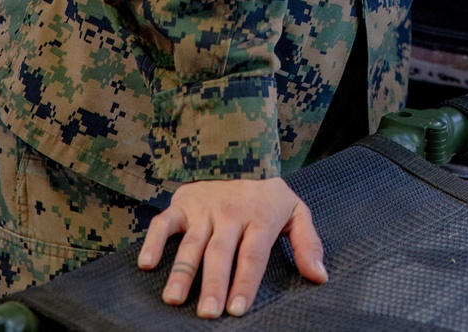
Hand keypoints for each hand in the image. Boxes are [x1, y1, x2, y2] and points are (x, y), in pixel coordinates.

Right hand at [137, 177, 327, 317]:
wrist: (241, 154)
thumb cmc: (268, 197)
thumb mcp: (296, 212)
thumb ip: (308, 243)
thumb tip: (320, 276)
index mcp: (259, 216)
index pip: (252, 254)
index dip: (245, 282)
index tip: (237, 310)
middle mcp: (230, 212)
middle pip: (221, 252)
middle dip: (213, 283)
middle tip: (207, 313)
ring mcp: (205, 207)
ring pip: (192, 242)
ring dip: (182, 271)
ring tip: (174, 299)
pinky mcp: (183, 204)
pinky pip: (165, 222)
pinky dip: (154, 241)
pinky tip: (147, 264)